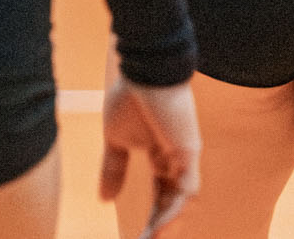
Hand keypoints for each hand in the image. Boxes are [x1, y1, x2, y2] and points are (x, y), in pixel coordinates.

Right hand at [100, 69, 200, 237]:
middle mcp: (176, 162)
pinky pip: (186, 190)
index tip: (137, 236)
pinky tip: (160, 225)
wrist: (143, 72)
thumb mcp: (114, 140)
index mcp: (160, 158)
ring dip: (166, 226)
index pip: (159, 196)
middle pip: (170, 204)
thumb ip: (113, 169)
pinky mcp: (190, 153)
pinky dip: (174, 210)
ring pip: (179, 202)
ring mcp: (185, 159)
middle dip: (158, 228)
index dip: (150, 217)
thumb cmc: (130, 99)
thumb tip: (103, 199)